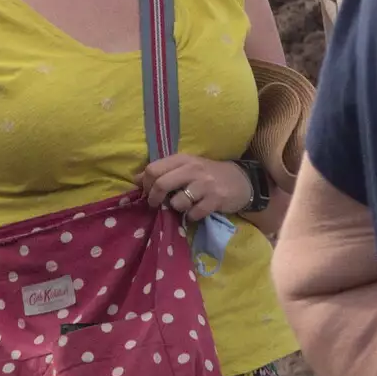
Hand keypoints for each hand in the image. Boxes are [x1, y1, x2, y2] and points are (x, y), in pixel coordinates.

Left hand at [138, 153, 252, 220]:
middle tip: (155, 205)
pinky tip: (195, 212)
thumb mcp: (184, 168)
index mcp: (182, 159)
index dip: (145, 184)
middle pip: (161, 184)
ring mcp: (205, 184)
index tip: (146, 192)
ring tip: (181, 206)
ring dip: (175, 207)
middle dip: (153, 198)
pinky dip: (191, 216)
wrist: (241, 181)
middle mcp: (193, 169)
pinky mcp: (216, 199)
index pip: (153, 169)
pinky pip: (194, 213)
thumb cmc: (206, 175)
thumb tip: (135, 179)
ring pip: (177, 201)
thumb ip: (161, 171)